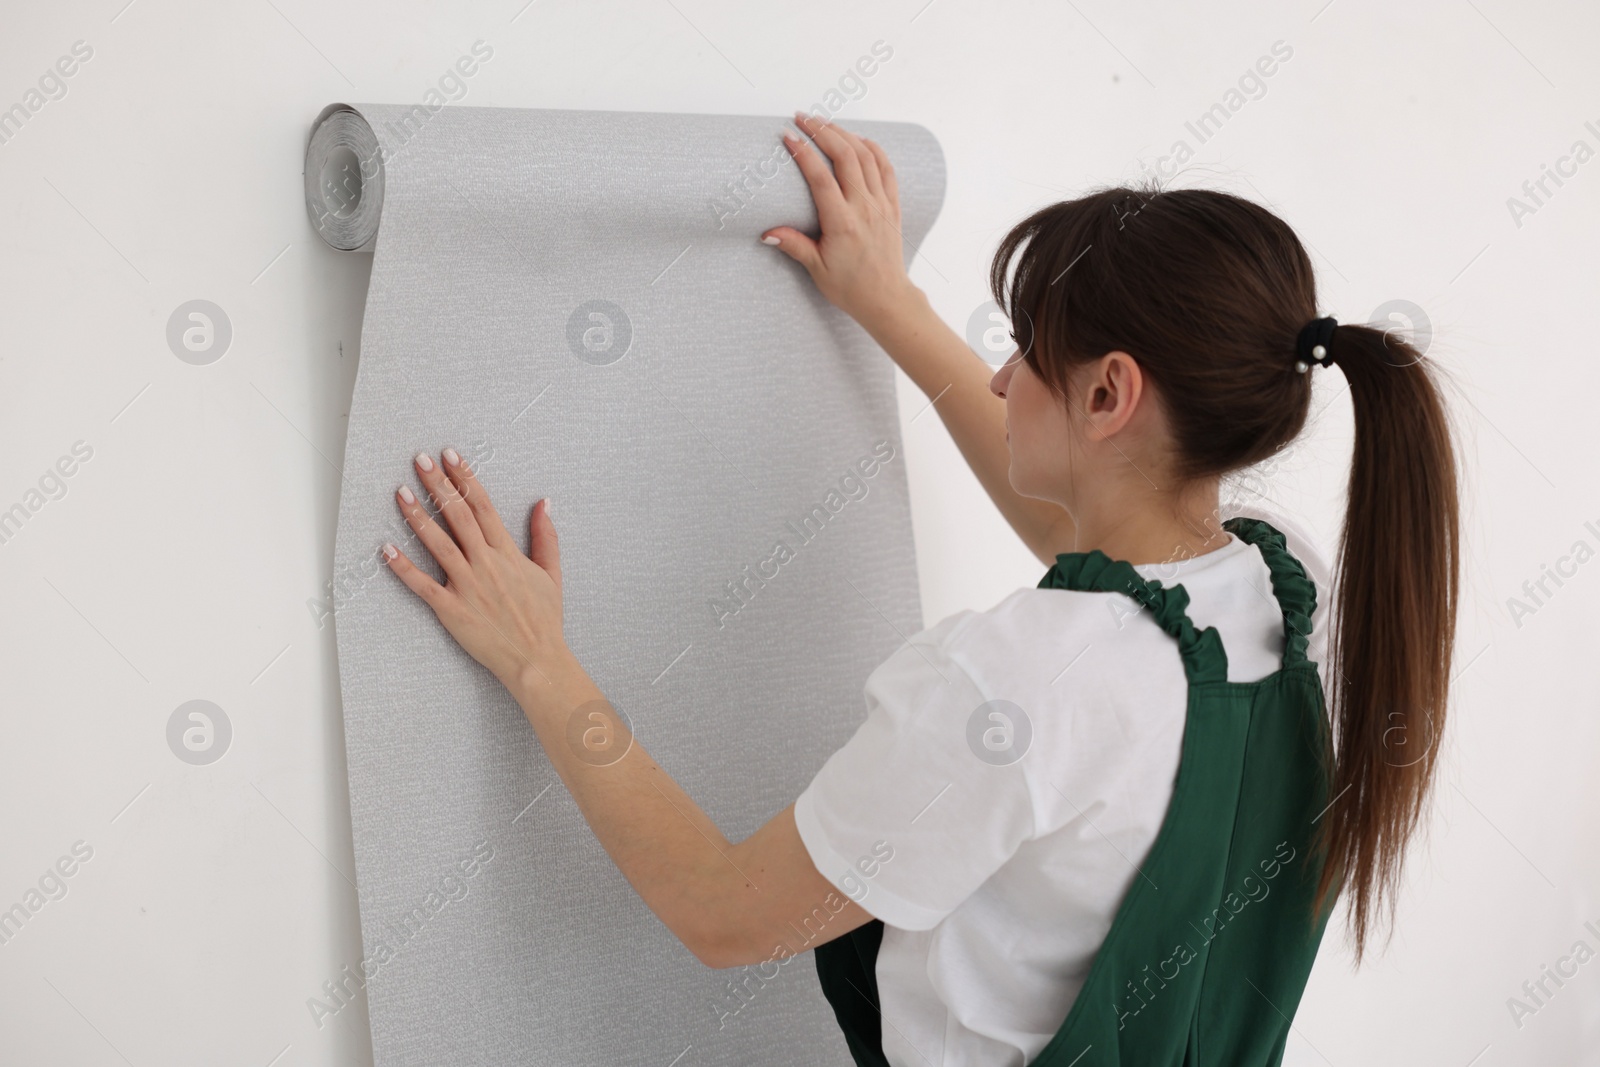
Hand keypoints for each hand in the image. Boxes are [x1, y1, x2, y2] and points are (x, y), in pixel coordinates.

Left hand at [382, 449, 568, 690]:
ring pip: (437, 543)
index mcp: (508, 553)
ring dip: (418, 516)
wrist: (536, 659)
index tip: (450, 456)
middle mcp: (485, 564)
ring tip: (400, 492)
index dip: (465, 478)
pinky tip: (386, 548)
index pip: (483, 506)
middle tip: (420, 460)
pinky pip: (422, 585)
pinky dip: (403, 567)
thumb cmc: (544, 620)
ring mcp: (467, 586)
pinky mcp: (451, 609)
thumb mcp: (552, 573)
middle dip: (438, 485)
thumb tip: (543, 504)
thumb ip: (545, 537)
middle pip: (458, 515)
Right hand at [762, 112, 920, 330]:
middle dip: (822, 131)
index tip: (787, 136)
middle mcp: (865, 209)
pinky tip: (858, 139)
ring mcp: (882, 205)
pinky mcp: (893, 206)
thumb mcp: (817, 269)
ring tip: (824, 123)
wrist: (887, 298)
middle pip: (845, 156)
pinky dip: (872, 148)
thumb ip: (794, 245)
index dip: (804, 152)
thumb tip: (767, 232)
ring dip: (844, 134)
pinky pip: (886, 168)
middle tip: (802, 118)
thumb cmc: (851, 287)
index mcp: (843, 224)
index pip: (821, 177)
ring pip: (866, 156)